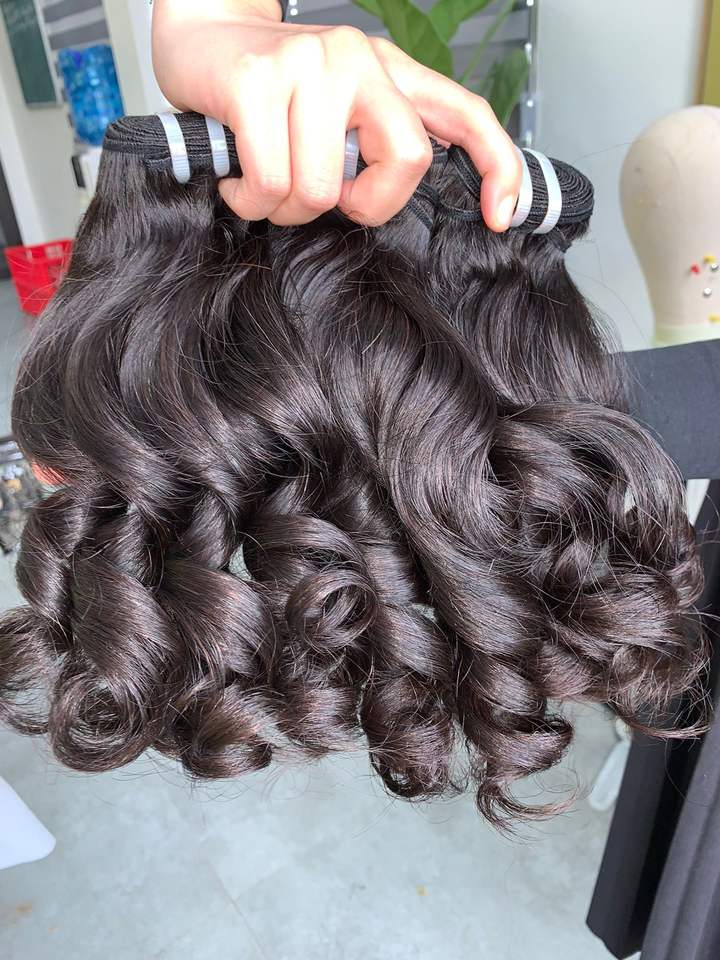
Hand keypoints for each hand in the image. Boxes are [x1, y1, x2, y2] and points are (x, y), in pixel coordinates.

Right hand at [152, 0, 520, 229]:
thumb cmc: (268, 92)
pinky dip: (251, 201)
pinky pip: (271, 183)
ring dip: (286, 209)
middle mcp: (359, 60)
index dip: (497, 166)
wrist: (198, 37)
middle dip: (364, 204)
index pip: (465, 112)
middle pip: (406, 160)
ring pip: (322, 189)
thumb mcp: (335, 112)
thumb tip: (389, 202)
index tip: (499, 215)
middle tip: (324, 195)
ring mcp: (310, 65)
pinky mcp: (258, 82)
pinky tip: (238, 181)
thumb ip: (372, 147)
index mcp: (387, 71)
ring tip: (264, 183)